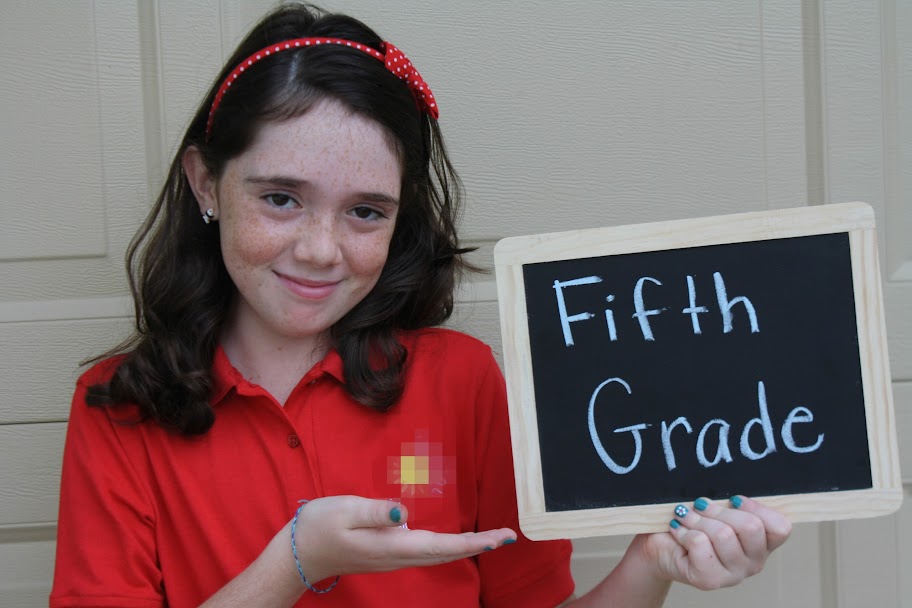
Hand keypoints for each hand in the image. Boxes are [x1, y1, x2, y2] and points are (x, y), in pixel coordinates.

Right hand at [291, 496, 515, 583]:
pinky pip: (426, 552)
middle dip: (479, 545)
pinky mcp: (388, 553)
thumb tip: (405, 513)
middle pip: (446, 554)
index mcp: (392, 546)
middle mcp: (398, 556)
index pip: (442, 546)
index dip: (474, 542)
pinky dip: (448, 547)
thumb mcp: (345, 510)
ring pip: (438, 555)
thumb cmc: (319, 527)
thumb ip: (376, 511)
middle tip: (508, 536)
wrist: (299, 554)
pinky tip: (455, 541)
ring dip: (466, 547)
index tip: (500, 538)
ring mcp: (393, 557)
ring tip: (491, 538)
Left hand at [639, 495, 791, 590]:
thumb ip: (733, 504)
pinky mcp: (710, 580)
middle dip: (719, 510)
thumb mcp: (717, 509)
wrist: (660, 546)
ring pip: (723, 534)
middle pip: (750, 526)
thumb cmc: (692, 524)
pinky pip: (700, 543)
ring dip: (697, 519)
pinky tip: (679, 531)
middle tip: (700, 506)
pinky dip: (684, 531)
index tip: (733, 499)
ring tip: (685, 517)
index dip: (757, 507)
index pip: (780, 527)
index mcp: (763, 543)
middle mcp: (754, 562)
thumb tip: (733, 496)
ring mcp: (734, 574)